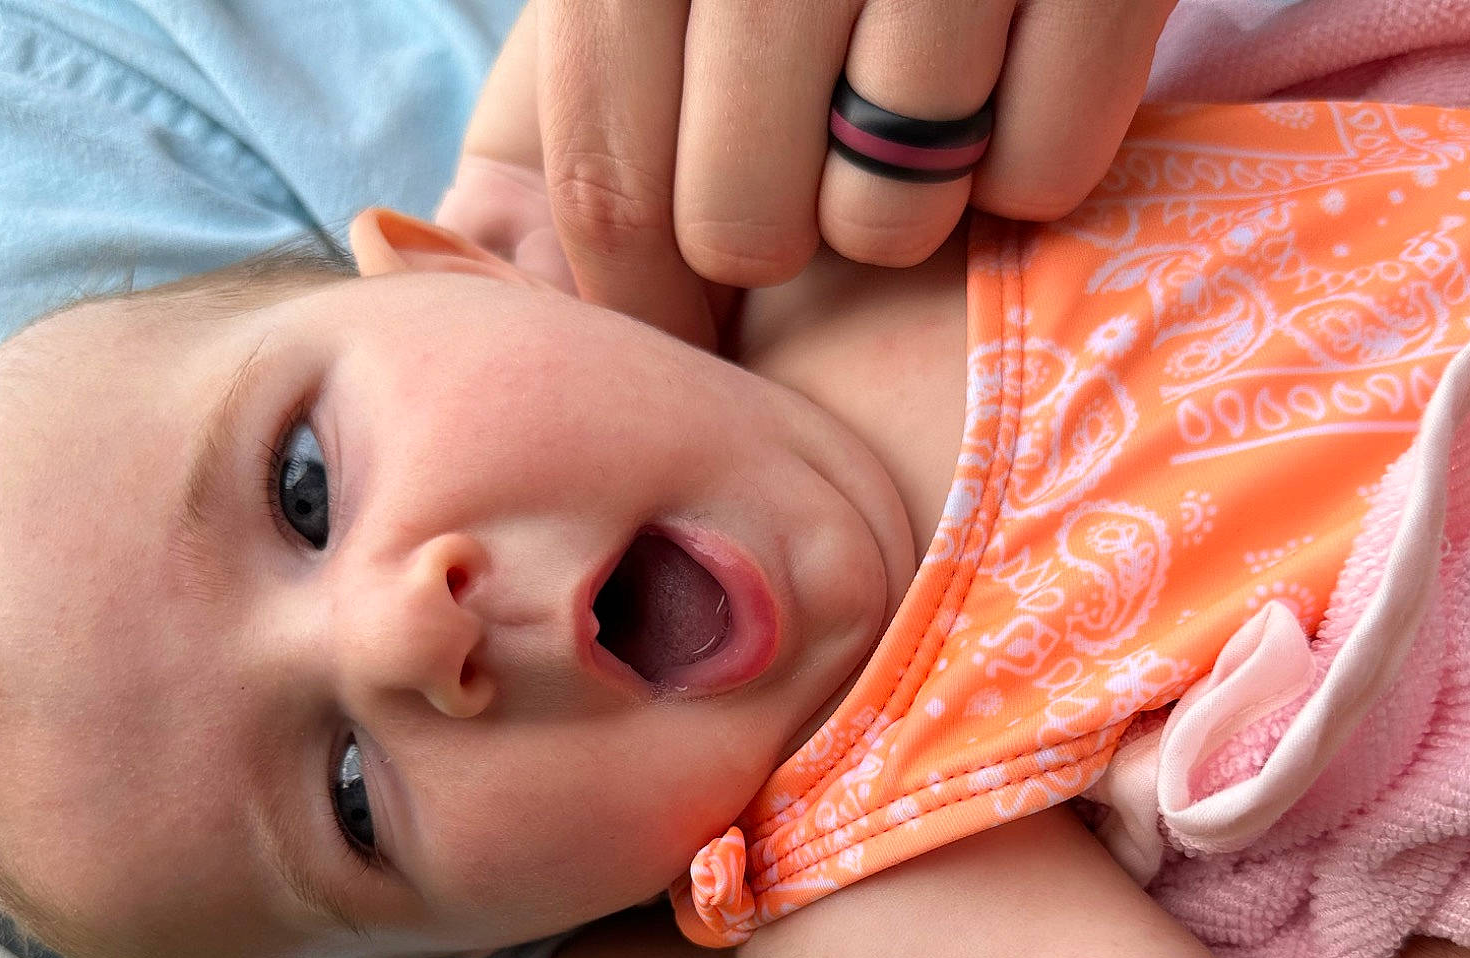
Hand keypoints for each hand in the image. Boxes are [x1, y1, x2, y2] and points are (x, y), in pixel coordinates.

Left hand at [454, 0, 1179, 347]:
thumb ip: (565, 109)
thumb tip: (427, 262)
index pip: (607, 176)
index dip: (640, 302)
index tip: (677, 344)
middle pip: (740, 222)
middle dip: (772, 252)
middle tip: (814, 198)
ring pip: (892, 212)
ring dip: (905, 217)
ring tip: (918, 132)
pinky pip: (1042, 172)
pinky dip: (1033, 175)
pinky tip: (1017, 100)